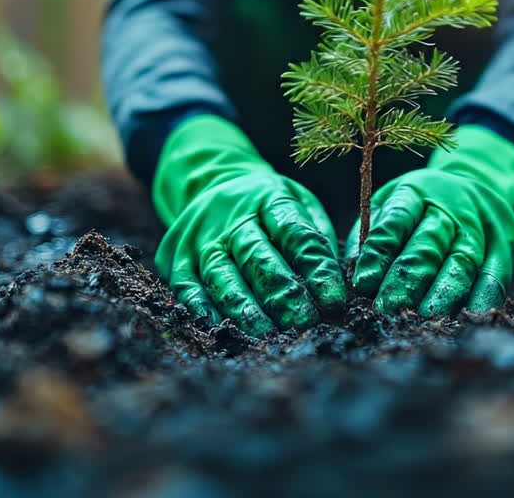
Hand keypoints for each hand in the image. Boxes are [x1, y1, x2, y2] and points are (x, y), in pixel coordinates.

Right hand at [152, 114, 345, 334]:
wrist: (209, 181)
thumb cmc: (267, 204)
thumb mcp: (299, 201)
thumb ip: (316, 237)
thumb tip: (338, 283)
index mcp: (268, 197)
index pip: (295, 234)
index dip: (316, 268)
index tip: (335, 300)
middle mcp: (230, 216)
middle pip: (257, 256)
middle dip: (282, 293)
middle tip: (304, 322)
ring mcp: (199, 237)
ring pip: (222, 275)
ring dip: (245, 308)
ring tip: (268, 334)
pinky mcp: (175, 257)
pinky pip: (188, 287)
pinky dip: (204, 310)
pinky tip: (223, 329)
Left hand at [345, 125, 513, 315]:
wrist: (480, 184)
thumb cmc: (422, 205)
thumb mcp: (392, 204)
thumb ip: (372, 235)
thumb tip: (351, 274)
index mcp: (417, 192)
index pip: (396, 221)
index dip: (379, 252)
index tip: (362, 283)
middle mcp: (451, 206)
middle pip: (428, 245)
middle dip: (408, 279)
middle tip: (388, 308)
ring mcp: (481, 226)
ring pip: (462, 261)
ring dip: (444, 293)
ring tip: (424, 319)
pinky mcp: (505, 245)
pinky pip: (495, 273)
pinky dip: (483, 297)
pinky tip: (469, 317)